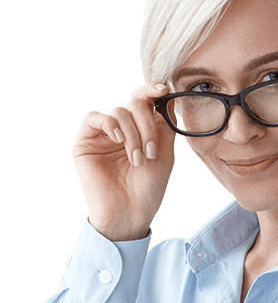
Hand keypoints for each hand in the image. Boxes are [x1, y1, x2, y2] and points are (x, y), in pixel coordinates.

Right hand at [72, 82, 175, 240]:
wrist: (130, 212)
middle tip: (151, 152)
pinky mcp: (86, 142)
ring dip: (133, 134)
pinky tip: (119, 140)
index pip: (144, 101)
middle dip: (146, 125)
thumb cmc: (148, 189)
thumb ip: (165, 124)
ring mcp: (104, 135)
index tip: (164, 89)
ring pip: (118, 112)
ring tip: (138, 159)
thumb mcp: (165, 153)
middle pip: (134, 104)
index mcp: (141, 130)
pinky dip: (110, 124)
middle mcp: (122, 130)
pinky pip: (94, 118)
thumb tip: (167, 95)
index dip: (152, 90)